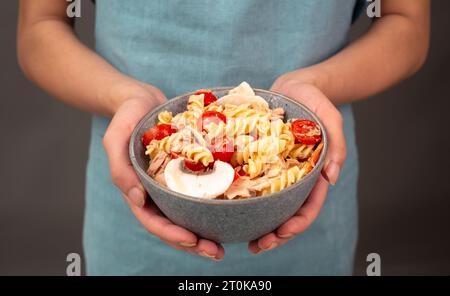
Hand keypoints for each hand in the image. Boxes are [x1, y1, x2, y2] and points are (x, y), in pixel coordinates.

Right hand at [102, 85, 224, 259]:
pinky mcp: (187, 173)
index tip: (192, 240)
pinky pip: (200, 193)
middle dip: (194, 243)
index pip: (153, 221)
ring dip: (205, 232)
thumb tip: (137, 199)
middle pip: (174, 226)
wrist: (144, 100)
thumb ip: (119, 167)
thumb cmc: (127, 117)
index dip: (172, 234)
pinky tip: (230, 212)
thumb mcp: (116, 137)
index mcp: (138, 191)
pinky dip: (212, 207)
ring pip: (189, 215)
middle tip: (217, 252)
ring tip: (226, 244)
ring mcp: (173, 185)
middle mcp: (157, 193)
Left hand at [248, 76, 346, 253]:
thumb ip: (335, 144)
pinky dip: (244, 201)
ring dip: (258, 225)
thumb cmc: (313, 99)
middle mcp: (293, 177)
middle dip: (276, 234)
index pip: (309, 206)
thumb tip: (332, 178)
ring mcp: (275, 171)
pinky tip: (229, 210)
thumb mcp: (328, 115)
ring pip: (268, 205)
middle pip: (286, 213)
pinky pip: (250, 184)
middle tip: (258, 246)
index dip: (298, 223)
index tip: (282, 232)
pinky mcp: (258, 161)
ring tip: (243, 240)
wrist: (291, 86)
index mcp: (312, 172)